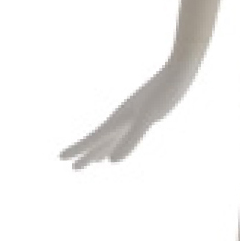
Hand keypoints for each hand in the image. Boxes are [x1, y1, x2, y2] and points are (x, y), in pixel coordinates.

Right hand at [60, 57, 193, 169]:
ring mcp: (133, 117)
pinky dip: (120, 142)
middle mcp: (122, 118)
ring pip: (112, 137)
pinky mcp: (145, 115)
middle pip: (100, 141)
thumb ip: (131, 138)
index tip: (60, 158)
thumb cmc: (164, 93)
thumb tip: (112, 162)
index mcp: (118, 120)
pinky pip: (126, 132)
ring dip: (102, 149)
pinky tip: (122, 145)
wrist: (179, 73)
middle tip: (73, 168)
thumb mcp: (148, 118)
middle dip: (86, 155)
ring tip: (94, 161)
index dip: (78, 150)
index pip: (93, 139)